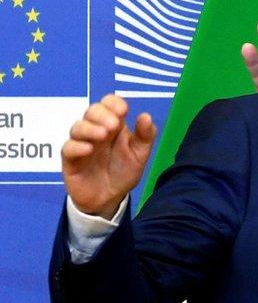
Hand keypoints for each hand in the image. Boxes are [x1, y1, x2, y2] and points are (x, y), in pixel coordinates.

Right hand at [61, 95, 157, 219]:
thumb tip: (145, 115)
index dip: (113, 103)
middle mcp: (96, 131)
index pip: (109, 104)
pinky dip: (77, 146)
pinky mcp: (71, 160)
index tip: (123, 110)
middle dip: (102, 114)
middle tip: (113, 125)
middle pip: (91, 111)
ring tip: (103, 135)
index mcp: (114, 126)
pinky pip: (67, 148)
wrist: (109, 198)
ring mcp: (82, 144)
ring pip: (77, 127)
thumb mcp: (140, 154)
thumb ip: (145, 136)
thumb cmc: (123, 172)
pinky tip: (88, 149)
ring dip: (90, 128)